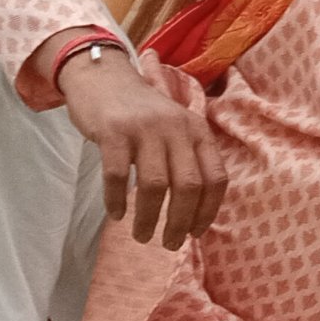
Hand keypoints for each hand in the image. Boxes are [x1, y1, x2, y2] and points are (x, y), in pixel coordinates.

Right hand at [61, 50, 227, 249]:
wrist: (103, 77)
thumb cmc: (141, 113)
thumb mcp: (175, 128)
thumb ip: (187, 159)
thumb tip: (194, 214)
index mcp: (197, 130)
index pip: (216, 177)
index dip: (208, 211)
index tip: (195, 234)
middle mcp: (176, 127)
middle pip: (189, 186)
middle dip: (181, 222)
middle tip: (169, 243)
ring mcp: (145, 128)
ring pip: (155, 186)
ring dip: (149, 218)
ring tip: (142, 236)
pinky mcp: (113, 131)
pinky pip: (118, 176)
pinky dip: (117, 201)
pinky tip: (116, 213)